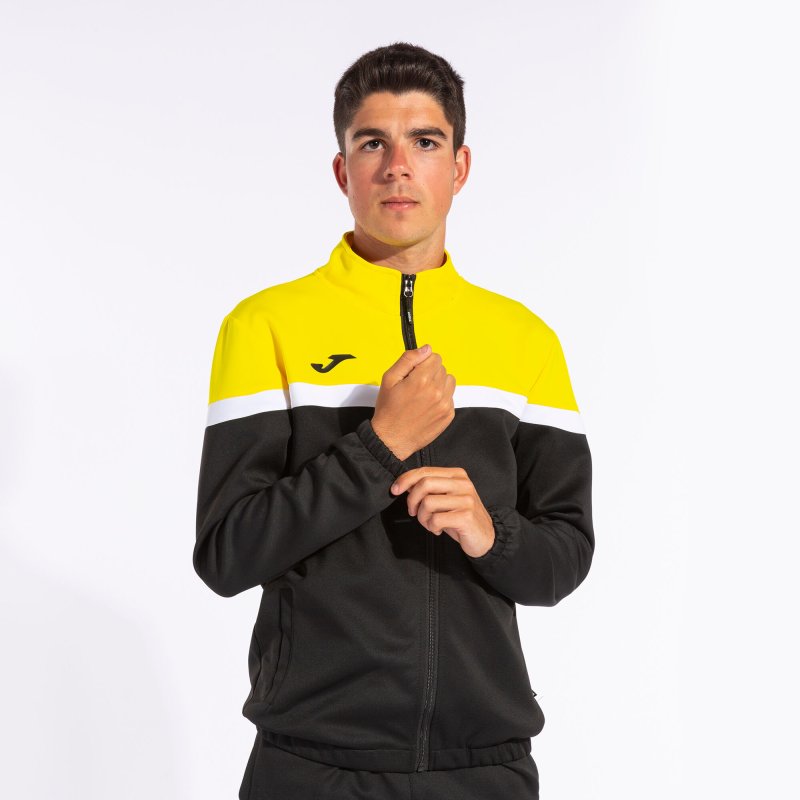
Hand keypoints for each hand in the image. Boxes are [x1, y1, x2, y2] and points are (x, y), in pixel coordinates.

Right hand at [371, 345, 455, 460]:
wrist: (392, 439)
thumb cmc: (388, 410)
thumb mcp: (389, 379)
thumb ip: (408, 359)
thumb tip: (426, 349)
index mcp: (421, 379)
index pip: (435, 357)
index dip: (424, 362)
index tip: (415, 371)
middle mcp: (436, 391)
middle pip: (442, 368)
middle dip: (430, 372)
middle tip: (416, 385)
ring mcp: (444, 404)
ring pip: (449, 381)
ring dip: (439, 383)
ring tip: (423, 394)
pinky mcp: (448, 414)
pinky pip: (450, 397)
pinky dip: (441, 398)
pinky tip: (427, 405)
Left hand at [390, 466, 495, 557]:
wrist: (486, 537)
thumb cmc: (460, 517)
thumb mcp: (445, 498)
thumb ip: (429, 488)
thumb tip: (404, 484)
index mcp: (457, 475)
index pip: (425, 471)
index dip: (405, 479)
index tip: (394, 490)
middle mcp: (463, 484)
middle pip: (424, 483)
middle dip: (412, 500)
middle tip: (413, 512)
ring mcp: (466, 499)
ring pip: (428, 503)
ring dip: (422, 517)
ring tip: (430, 523)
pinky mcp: (466, 516)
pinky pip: (436, 520)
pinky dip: (431, 527)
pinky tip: (438, 530)